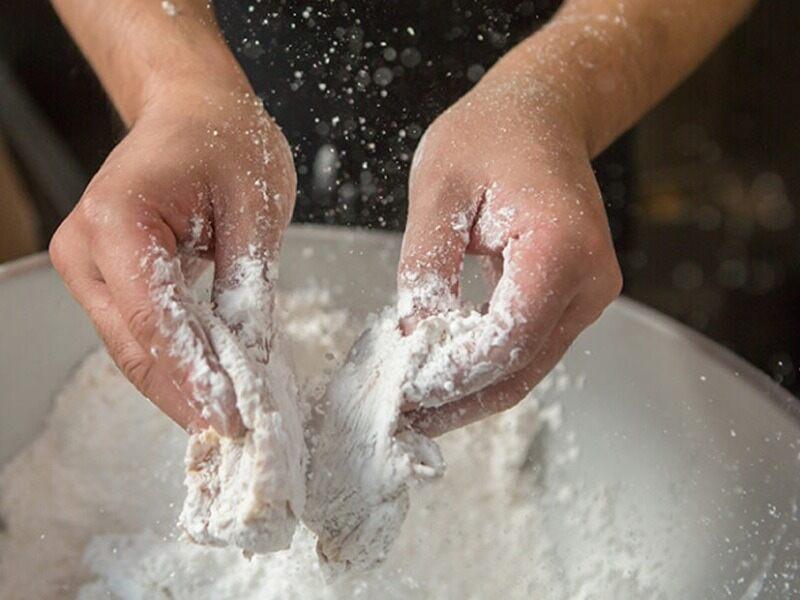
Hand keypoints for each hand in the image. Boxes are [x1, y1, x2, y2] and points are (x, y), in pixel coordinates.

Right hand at [49, 83, 295, 435]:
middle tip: (234, 431)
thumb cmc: (225, 141)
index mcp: (118, 220)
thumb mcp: (255, 209)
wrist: (195, 110)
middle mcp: (86, 247)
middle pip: (134, 345)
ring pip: (132, 347)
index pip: (155, 320)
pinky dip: (173, 361)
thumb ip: (249, 286)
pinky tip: (208, 384)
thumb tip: (249, 358)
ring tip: (225, 418)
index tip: (231, 416)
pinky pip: (138, 331)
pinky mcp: (106, 276)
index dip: (194, 376)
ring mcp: (88, 264)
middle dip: (185, 394)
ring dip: (178, 386)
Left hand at [399, 59, 621, 435]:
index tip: (404, 390)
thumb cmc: (490, 137)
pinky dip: (486, 368)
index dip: (454, 373)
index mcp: (561, 246)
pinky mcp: (574, 299)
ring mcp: (588, 294)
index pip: (507, 337)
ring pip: (526, 368)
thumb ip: (426, 267)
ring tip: (416, 409)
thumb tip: (414, 337)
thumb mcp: (438, 191)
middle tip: (403, 419)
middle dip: (459, 399)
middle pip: (521, 366)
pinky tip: (444, 378)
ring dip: (471, 393)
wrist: (539, 117)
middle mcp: (589, 281)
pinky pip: (528, 348)